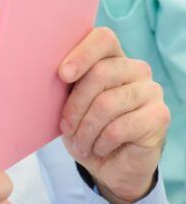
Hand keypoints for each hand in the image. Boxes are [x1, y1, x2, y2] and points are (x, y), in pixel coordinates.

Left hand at [58, 28, 169, 203]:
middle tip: (65, 127)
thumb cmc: (84, 127)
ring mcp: (150, 90)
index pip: (103, 39)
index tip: (63, 74)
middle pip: (100, 73)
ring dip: (86, 129)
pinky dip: (102, 142)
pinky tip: (99, 148)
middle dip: (75, 104)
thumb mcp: (68, 103)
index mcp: (112, 57)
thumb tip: (43, 69)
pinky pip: (121, 127)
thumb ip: (65, 83)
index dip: (82, 54)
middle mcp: (135, 68)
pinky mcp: (159, 115)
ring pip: (107, 103)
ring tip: (80, 143)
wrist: (109, 165)